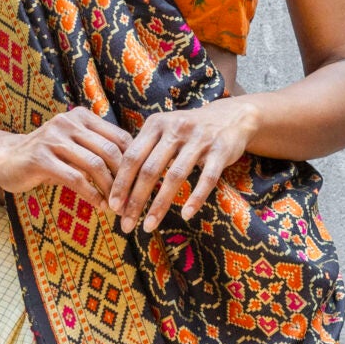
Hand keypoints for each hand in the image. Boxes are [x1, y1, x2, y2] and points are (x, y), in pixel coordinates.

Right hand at [0, 106, 129, 206]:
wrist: (5, 158)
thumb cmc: (47, 156)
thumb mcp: (74, 147)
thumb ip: (98, 152)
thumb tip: (135, 173)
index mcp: (82, 117)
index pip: (119, 137)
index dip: (135, 162)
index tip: (142, 184)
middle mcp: (69, 122)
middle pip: (110, 150)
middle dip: (125, 178)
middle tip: (132, 200)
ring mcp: (53, 139)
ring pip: (94, 164)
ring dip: (110, 189)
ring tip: (117, 206)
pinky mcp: (40, 158)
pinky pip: (74, 178)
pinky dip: (91, 194)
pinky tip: (98, 205)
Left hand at [107, 94, 256, 233]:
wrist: (232, 117)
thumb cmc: (188, 131)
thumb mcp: (163, 131)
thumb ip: (143, 151)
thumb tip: (118, 186)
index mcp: (156, 124)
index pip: (132, 157)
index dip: (121, 183)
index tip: (113, 207)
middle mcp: (176, 129)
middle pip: (150, 169)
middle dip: (136, 200)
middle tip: (126, 224)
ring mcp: (199, 139)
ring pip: (175, 176)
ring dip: (160, 204)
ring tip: (149, 226)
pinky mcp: (221, 150)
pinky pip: (206, 178)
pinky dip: (196, 198)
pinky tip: (185, 215)